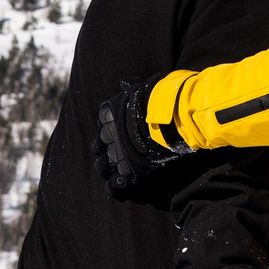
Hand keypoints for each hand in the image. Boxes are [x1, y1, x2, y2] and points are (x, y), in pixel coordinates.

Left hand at [93, 78, 193, 195]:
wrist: (170, 116)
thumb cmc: (161, 97)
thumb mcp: (141, 86)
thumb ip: (131, 89)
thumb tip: (124, 83)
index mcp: (109, 113)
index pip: (102, 121)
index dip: (109, 126)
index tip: (120, 127)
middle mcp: (108, 134)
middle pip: (98, 145)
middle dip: (106, 147)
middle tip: (118, 149)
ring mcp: (116, 153)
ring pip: (101, 165)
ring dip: (107, 166)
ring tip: (117, 167)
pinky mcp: (128, 170)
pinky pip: (114, 184)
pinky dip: (116, 186)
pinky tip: (121, 183)